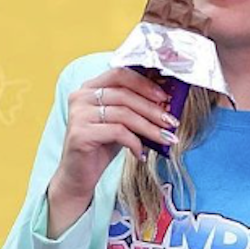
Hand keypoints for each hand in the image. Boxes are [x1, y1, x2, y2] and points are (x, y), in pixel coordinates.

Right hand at [48, 68, 176, 236]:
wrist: (80, 174)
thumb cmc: (103, 144)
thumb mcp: (122, 120)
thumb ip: (137, 106)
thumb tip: (167, 100)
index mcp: (90, 87)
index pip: (120, 74)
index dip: (145, 84)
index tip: (166, 97)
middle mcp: (81, 96)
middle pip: (125, 95)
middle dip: (153, 109)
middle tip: (172, 122)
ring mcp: (78, 114)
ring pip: (124, 114)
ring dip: (150, 127)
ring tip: (165, 138)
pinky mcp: (80, 133)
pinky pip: (117, 132)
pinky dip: (135, 142)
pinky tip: (141, 153)